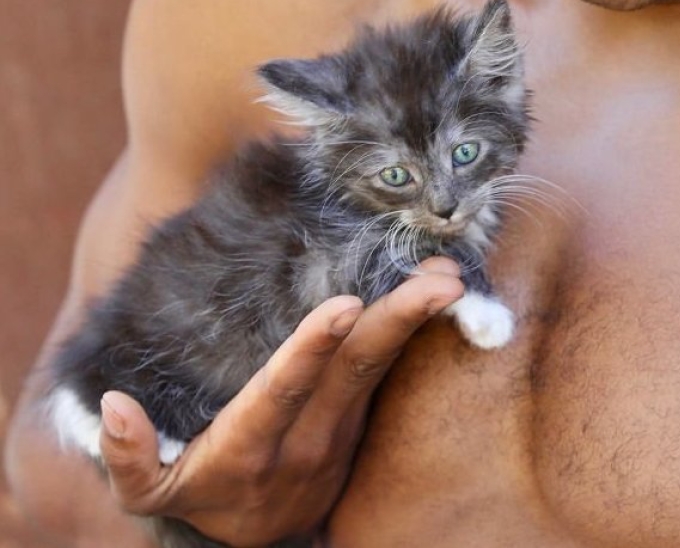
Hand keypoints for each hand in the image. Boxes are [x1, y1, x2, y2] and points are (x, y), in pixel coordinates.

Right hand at [98, 258, 462, 546]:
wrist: (261, 544)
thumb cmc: (201, 496)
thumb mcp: (153, 492)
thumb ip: (130, 457)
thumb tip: (111, 405)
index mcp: (250, 448)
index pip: (284, 392)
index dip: (312, 350)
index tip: (343, 307)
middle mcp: (306, 439)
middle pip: (354, 372)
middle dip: (395, 321)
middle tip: (438, 280)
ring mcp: (341, 431)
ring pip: (380, 369)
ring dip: (415, 321)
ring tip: (450, 277)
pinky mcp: (360, 423)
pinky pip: (388, 373)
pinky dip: (412, 334)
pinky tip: (436, 296)